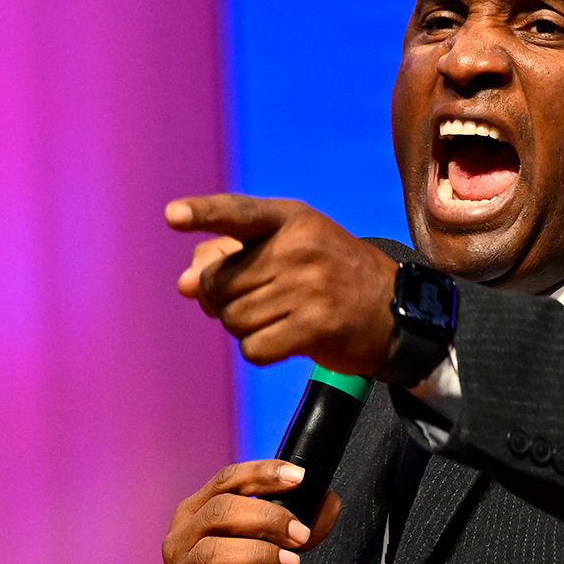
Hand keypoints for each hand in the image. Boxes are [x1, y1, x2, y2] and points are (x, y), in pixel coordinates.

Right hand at [164, 457, 342, 563]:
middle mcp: (182, 538)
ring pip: (212, 552)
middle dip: (268, 518)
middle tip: (301, 536)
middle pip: (221, 511)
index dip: (262, 474)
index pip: (227, 480)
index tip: (299, 478)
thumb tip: (330, 502)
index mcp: (197, 512)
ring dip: (259, 555)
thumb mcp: (266, 549)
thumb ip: (296, 526)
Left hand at [167, 192, 397, 379]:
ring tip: (275, 318)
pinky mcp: (316, 327)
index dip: (203, 213)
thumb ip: (226, 258)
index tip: (171, 215)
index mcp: (289, 219)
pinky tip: (283, 339)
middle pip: (219, 284)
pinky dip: (258, 350)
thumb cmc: (326, 276)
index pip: (239, 213)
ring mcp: (309, 288)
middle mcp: (299, 248)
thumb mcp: (285, 250)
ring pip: (233, 319)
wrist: (392, 310)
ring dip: (242, 327)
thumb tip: (186, 286)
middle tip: (251, 301)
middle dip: (222, 300)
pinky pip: (253, 347)